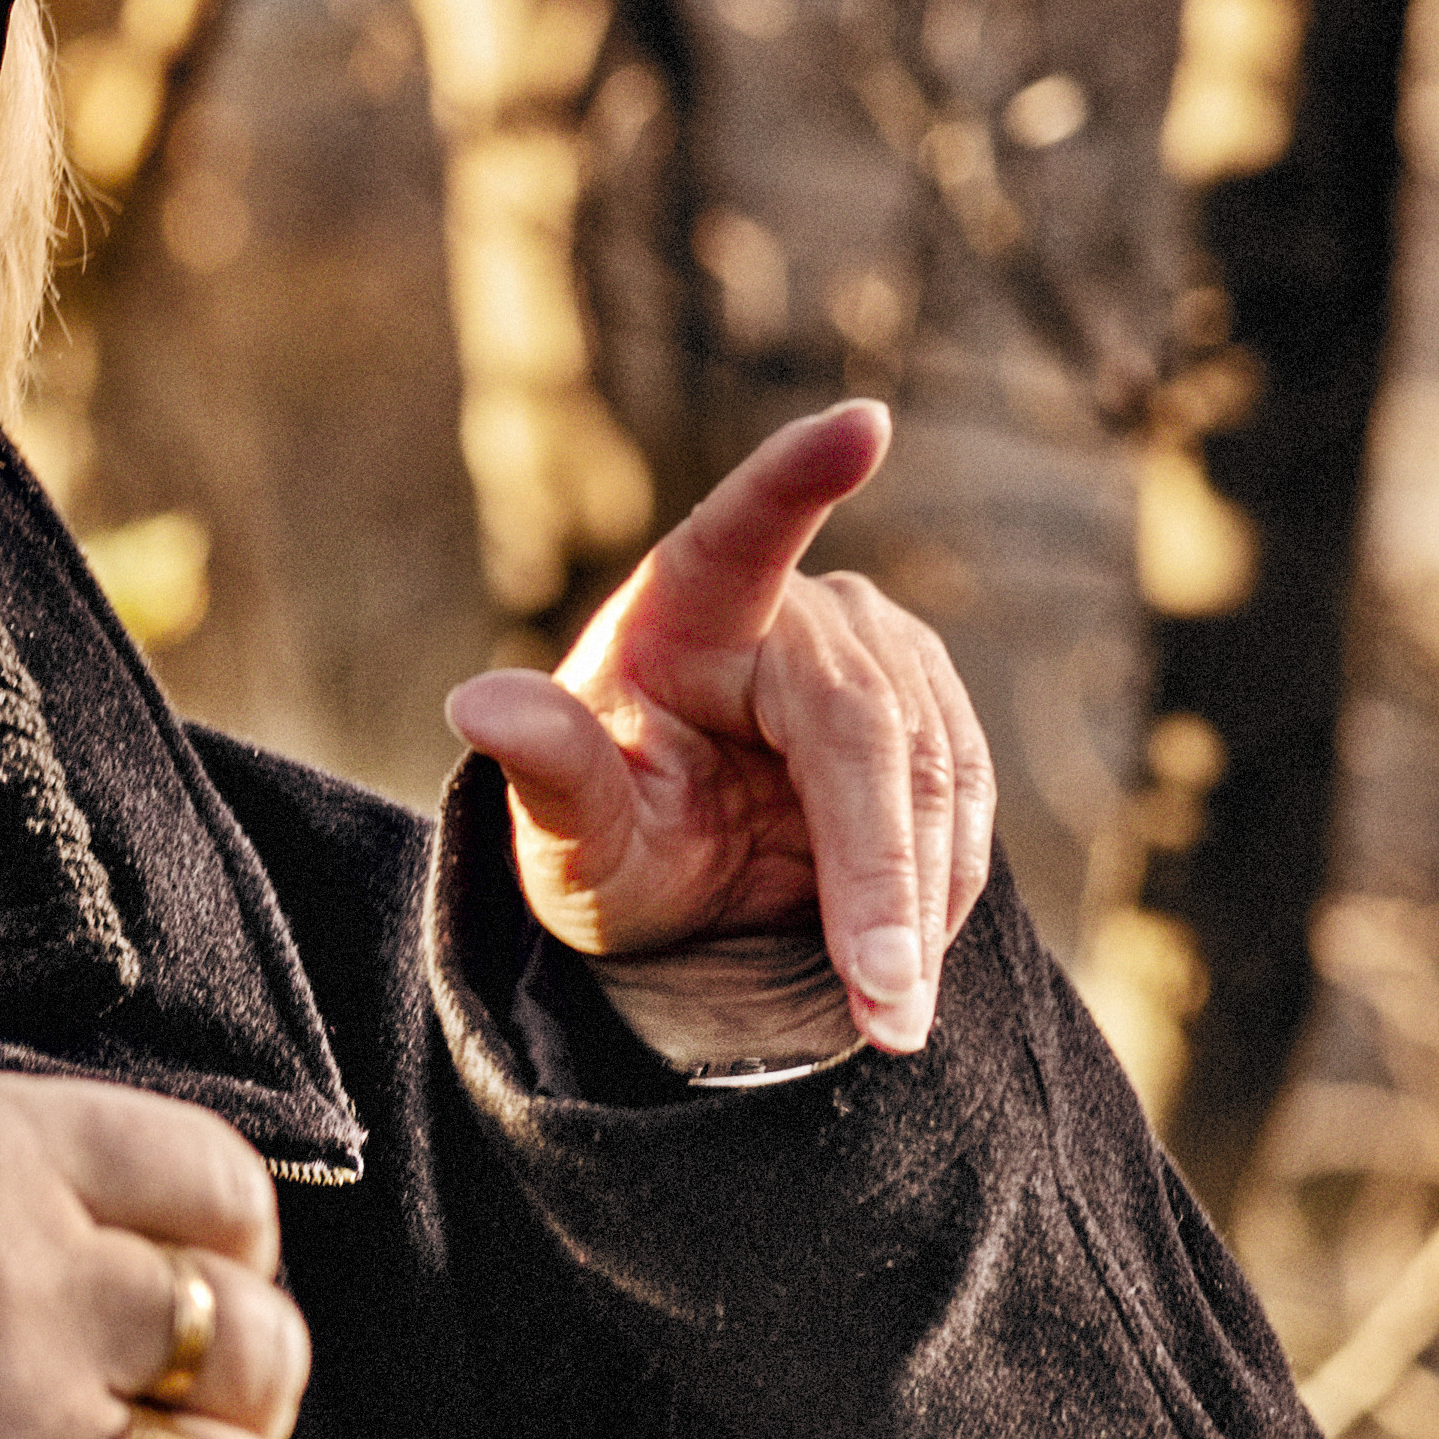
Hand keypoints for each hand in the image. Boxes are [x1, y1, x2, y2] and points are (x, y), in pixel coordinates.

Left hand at [448, 397, 995, 1064]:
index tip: (860, 423)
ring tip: (887, 1015)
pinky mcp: (931, 705)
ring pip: (933, 780)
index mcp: (682, 609)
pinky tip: (902, 959)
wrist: (677, 877)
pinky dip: (939, 895)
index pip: (739, 530)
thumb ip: (546, 773)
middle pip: (864, 733)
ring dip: (919, 908)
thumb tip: (476, 703)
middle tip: (884, 1007)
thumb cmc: (609, 839)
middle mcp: (792, 612)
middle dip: (878, 880)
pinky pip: (961, 806)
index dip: (796, 477)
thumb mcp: (568, 838)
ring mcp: (876, 652)